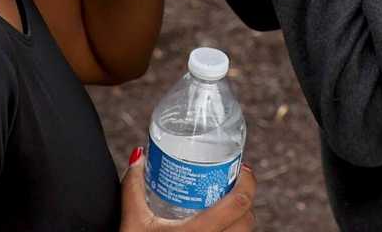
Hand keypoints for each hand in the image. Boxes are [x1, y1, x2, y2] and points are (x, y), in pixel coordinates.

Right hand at [118, 150, 255, 230]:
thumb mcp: (133, 223)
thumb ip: (134, 188)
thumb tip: (139, 157)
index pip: (238, 205)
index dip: (247, 183)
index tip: (242, 170)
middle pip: (248, 221)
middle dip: (245, 200)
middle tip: (234, 184)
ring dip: (241, 220)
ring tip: (229, 206)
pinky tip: (221, 228)